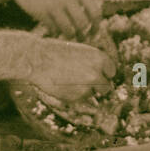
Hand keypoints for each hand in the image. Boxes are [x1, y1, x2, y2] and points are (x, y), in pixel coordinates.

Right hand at [0, 0, 101, 36]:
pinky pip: (54, 29)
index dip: (96, 26)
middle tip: (81, 38)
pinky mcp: (42, 13)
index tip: (94, 33)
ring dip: (69, 36)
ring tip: (68, 36)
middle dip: (83, 34)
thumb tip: (87, 12)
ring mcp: (55, 5)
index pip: (95, 12)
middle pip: (83, 25)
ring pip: (69, 30)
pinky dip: (55, 33)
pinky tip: (54, 31)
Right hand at [0, 31, 114, 102]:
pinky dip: (73, 95)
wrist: (38, 59)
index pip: (112, 72)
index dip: (104, 74)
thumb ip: (93, 62)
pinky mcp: (76, 98)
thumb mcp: (80, 51)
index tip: (98, 75)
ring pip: (92, 94)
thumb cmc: (56, 52)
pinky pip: (79, 99)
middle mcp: (97, 73)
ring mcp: (87, 87)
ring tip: (67, 79)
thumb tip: (102, 74)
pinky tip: (62, 85)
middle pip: (106, 87)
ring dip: (84, 91)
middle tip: (85, 82)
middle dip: (98, 87)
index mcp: (100, 58)